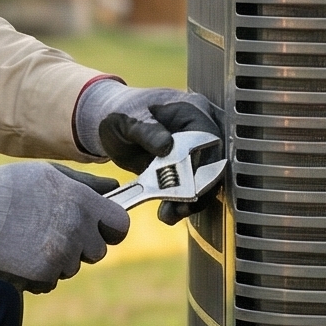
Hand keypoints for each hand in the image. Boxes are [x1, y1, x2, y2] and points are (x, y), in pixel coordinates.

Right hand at [0, 160, 129, 292]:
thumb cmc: (9, 186)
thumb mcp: (50, 174)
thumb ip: (86, 183)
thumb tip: (113, 186)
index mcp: (84, 201)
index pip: (121, 225)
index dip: (110, 228)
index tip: (98, 229)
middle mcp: (78, 228)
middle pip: (98, 251)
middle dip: (81, 246)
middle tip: (53, 231)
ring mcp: (62, 253)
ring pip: (73, 267)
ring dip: (58, 259)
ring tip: (29, 239)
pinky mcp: (43, 273)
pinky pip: (52, 282)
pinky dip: (39, 275)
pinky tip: (21, 255)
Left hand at [76, 81, 224, 224]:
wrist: (113, 124)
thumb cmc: (124, 112)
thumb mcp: (129, 119)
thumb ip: (147, 130)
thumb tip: (167, 145)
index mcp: (191, 111)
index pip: (209, 136)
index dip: (204, 160)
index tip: (189, 179)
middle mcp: (199, 132)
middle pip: (212, 162)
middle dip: (200, 187)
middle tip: (183, 205)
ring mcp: (193, 153)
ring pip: (204, 180)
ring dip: (190, 200)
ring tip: (172, 214)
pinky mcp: (184, 171)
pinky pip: (189, 190)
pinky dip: (180, 203)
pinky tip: (169, 214)